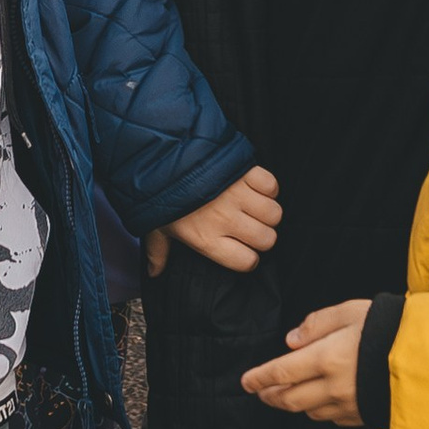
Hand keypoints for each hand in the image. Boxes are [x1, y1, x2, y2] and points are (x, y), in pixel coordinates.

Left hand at [147, 161, 281, 277]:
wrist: (160, 154)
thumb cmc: (158, 194)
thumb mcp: (155, 227)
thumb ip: (158, 252)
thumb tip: (154, 273)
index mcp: (205, 239)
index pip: (246, 262)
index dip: (248, 258)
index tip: (243, 250)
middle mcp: (225, 220)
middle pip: (267, 239)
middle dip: (263, 236)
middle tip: (250, 228)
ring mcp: (237, 195)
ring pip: (274, 214)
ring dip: (267, 212)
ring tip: (254, 208)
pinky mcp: (245, 171)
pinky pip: (271, 185)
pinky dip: (268, 187)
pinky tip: (255, 188)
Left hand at [243, 299, 374, 424]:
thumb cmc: (391, 328)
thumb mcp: (351, 311)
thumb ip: (318, 323)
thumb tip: (292, 340)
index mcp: (327, 358)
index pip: (281, 372)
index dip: (260, 378)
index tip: (246, 382)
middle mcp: (334, 387)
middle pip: (291, 399)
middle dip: (271, 396)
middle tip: (261, 391)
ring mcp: (349, 405)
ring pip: (310, 412)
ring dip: (296, 403)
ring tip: (291, 393)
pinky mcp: (364, 416)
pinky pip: (333, 418)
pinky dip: (322, 409)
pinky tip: (323, 399)